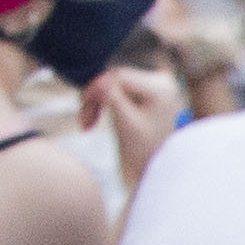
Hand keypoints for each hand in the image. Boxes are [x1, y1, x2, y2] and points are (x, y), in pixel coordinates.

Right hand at [82, 59, 180, 189]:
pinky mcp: (146, 90)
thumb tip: (98, 78)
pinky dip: (104, 102)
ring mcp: (155, 85)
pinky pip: (118, 89)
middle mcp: (161, 81)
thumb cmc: (142, 150)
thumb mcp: (124, 121)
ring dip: (97, 102)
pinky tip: (95, 118)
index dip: (97, 87)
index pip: (119, 76)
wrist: (153, 167)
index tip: (82, 104)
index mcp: (160, 88)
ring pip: (113, 84)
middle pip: (116, 79)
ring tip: (86, 123)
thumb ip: (111, 96)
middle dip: (96, 98)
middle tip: (83, 122)